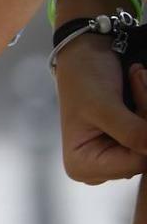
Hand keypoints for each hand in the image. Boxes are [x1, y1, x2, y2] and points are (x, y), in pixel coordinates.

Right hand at [55, 40, 146, 184]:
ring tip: (137, 79)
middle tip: (139, 80)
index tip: (140, 96)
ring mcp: (114, 158)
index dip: (146, 132)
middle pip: (145, 155)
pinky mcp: (127, 145)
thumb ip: (133, 133)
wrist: (84, 54)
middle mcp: (98, 169)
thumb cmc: (83, 78)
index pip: (136, 163)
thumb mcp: (104, 106)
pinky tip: (139, 88)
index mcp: (82, 166)